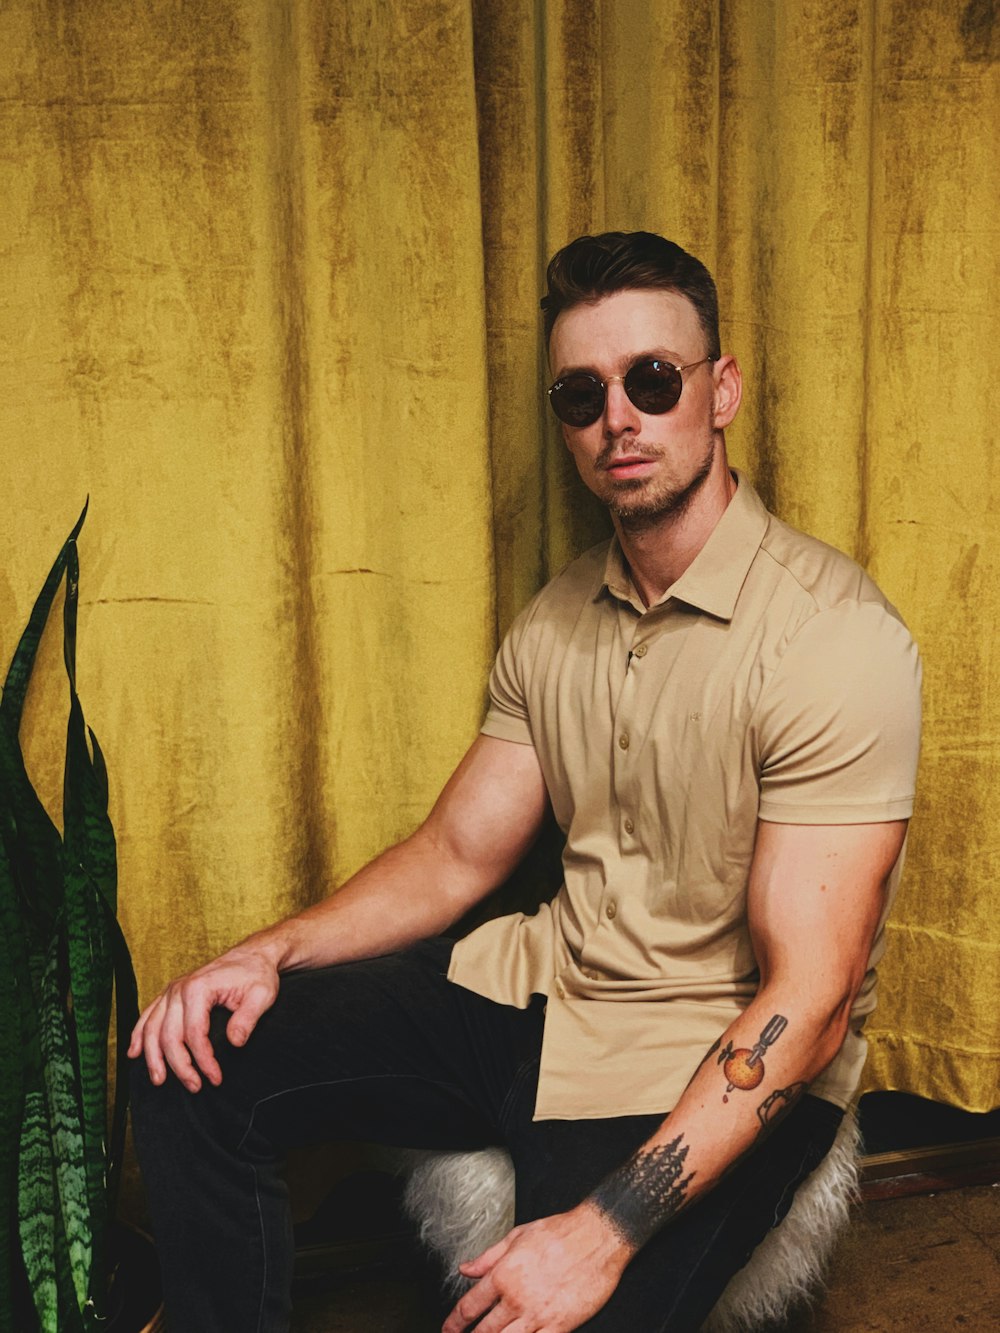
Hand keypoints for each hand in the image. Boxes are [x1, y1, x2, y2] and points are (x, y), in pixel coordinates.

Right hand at [127, 946, 279, 1092]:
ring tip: (159, 1080)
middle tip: (195, 1086)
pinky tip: (134, 1053)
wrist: (251, 956)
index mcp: (199, 988)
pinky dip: (138, 1035)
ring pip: (152, 1029)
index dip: (203, 1060)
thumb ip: (248, 1019)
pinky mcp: (170, 995)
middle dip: (180, 1066)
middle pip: (169, 1036)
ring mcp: (171, 991)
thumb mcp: (262, 995)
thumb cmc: (256, 974)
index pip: (194, 1034)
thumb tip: (235, 1043)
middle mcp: (179, 989)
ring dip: (153, 1058)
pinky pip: (147, 1016)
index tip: (215, 1078)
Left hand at [441, 1202, 631, 1332]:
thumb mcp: (517, 1236)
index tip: (449, 1329)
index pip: (470, 1305)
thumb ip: (488, 1257)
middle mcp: (517, 1298)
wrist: (597, 1236)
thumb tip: (466, 1268)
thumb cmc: (560, 1232)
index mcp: (504, 1274)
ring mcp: (539, 1315)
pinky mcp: (560, 1326)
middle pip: (485, 1330)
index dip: (455, 1322)